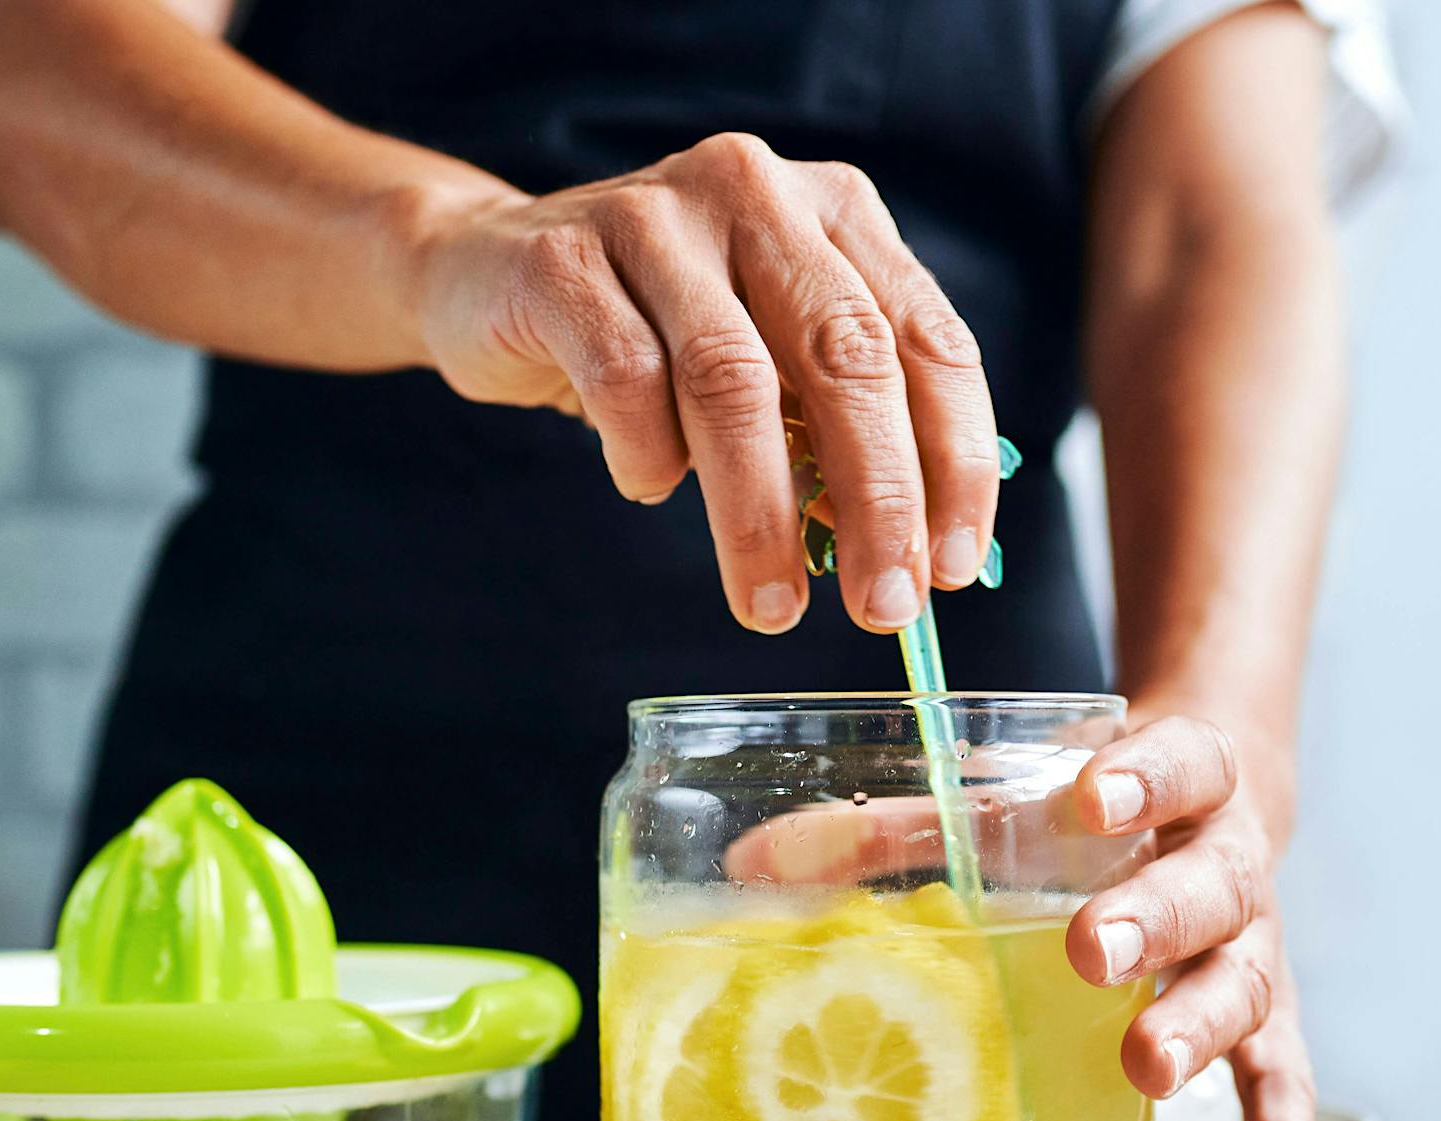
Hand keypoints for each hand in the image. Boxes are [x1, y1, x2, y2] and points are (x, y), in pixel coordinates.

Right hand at [414, 133, 1000, 634]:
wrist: (488, 272)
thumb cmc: (655, 334)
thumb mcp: (765, 361)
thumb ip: (832, 426)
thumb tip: (904, 550)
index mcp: (835, 213)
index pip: (928, 343)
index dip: (952, 463)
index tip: (949, 569)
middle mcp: (758, 195)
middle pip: (846, 360)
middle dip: (876, 501)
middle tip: (880, 607)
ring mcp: (658, 217)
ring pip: (733, 381)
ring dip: (761, 514)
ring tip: (772, 605)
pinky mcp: (565, 261)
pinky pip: (624, 380)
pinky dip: (647, 458)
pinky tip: (648, 486)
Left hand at [720, 712, 1312, 1120]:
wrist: (1208, 803)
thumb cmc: (1084, 808)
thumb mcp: (1006, 797)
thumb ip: (891, 829)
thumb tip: (751, 868)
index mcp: (1180, 781)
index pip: (1180, 761)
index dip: (1142, 778)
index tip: (1092, 798)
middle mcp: (1228, 861)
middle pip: (1209, 885)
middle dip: (1153, 918)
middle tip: (1095, 950)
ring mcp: (1252, 943)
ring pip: (1244, 980)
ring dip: (1198, 1025)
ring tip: (1150, 1069)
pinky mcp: (1262, 1014)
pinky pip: (1278, 1074)